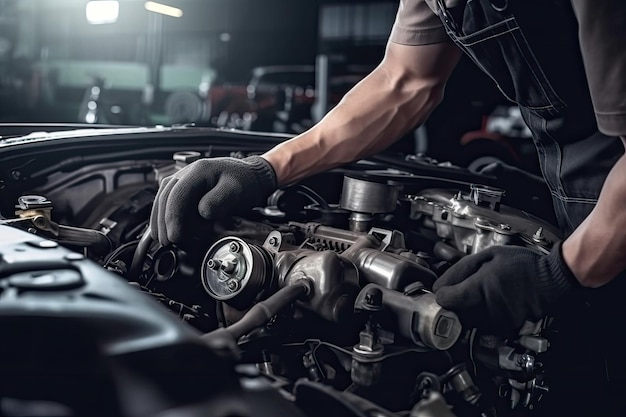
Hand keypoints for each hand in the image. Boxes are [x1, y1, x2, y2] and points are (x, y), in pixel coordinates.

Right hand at [150, 156, 276, 245]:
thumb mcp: (236, 191)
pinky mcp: (185, 185)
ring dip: (160, 219)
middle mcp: (187, 171)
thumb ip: (219, 200)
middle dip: (163, 221)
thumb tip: (202, 212)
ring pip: (163, 197)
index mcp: (199, 170)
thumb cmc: (245, 182)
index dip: (173, 217)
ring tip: (162, 238)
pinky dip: (164, 214)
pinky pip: (168, 199)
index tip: (174, 235)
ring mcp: (184, 177)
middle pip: (165, 196)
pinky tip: (165, 227)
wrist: (251, 176)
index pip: (177, 194)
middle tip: (166, 241)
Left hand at [432, 243, 579, 333]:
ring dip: (468, 311)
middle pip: (455, 313)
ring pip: (469, 321)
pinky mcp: (507, 328)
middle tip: (464, 290)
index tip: (446, 290)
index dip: (442, 294)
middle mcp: (488, 308)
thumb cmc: (523, 264)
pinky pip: (485, 326)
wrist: (552, 279)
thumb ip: (460, 269)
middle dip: (455, 303)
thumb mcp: (488, 256)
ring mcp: (498, 321)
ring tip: (483, 294)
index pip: (445, 300)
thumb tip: (439, 285)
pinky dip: (484, 317)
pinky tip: (494, 302)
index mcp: (480, 287)